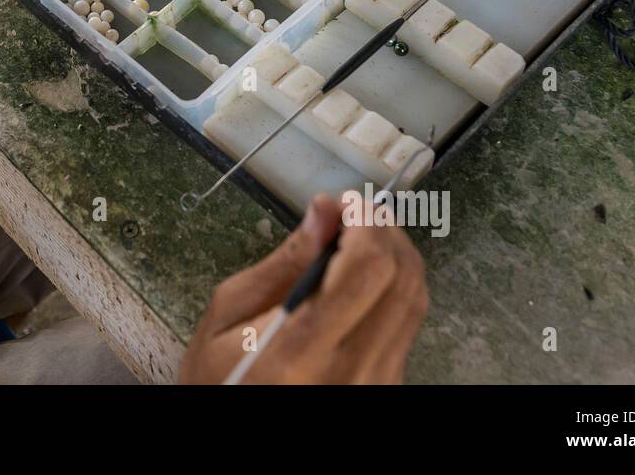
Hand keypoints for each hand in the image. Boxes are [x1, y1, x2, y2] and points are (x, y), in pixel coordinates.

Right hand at [178, 194, 428, 383]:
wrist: (235, 429)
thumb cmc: (219, 376)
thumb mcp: (227, 315)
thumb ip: (282, 263)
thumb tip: (324, 211)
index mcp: (299, 351)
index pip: (367, 269)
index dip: (365, 221)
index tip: (343, 204)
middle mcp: (350, 370)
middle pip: (401, 278)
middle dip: (383, 230)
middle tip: (352, 215)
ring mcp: (376, 382)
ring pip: (415, 299)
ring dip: (395, 254)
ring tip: (359, 239)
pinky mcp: (388, 385)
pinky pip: (409, 323)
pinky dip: (394, 285)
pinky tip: (364, 277)